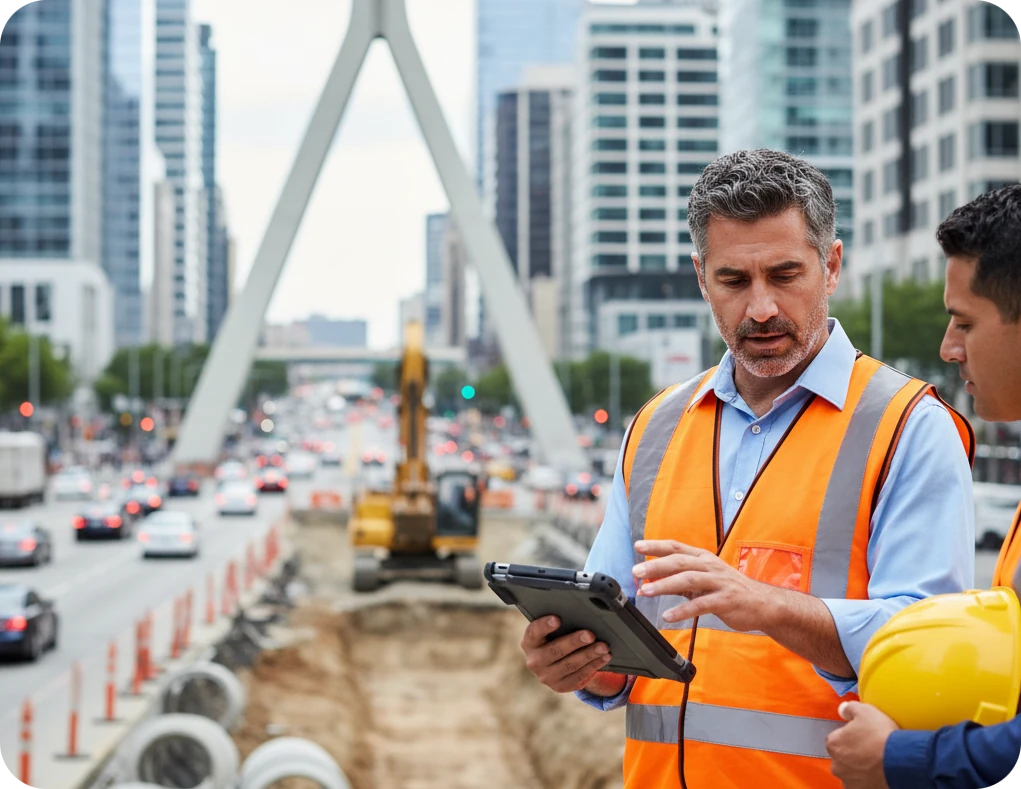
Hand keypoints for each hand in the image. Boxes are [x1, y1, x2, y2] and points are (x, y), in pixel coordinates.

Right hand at [519, 615, 620, 693]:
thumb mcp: (552, 632)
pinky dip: (593, 666)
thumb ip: (560, 625)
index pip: (533, 632)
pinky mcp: (559, 687)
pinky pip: (578, 677)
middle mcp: (534, 661)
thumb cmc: (555, 638)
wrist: (555, 664)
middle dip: (574, 642)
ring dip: (589, 655)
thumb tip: (582, 616)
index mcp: (529, 643)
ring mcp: (546, 677)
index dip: (544, 626)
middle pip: (555, 651)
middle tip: (591, 635)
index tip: (557, 619)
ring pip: (570, 665)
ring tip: (603, 646)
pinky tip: (603, 657)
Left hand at [633, 540, 776, 631]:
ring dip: (665, 585)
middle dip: (656, 565)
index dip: (656, 546)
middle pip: (679, 561)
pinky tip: (668, 615)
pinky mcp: (725, 601)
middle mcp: (710, 566)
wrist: (764, 603)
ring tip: (646, 592)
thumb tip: (651, 578)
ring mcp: (719, 583)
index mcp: (704, 558)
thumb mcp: (704, 580)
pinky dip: (682, 610)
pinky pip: (701, 605)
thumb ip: (680, 579)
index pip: (676, 547)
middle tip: (636, 572)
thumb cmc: (730, 590)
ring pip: (688, 580)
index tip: (637, 546)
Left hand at [825, 702, 896, 788]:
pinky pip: (861, 786)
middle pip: (842, 758)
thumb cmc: (880, 735)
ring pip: (851, 773)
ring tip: (876, 763)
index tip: (861, 736)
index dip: (849, 737)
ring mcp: (848, 781)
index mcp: (833, 744)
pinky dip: (868, 782)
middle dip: (853, 754)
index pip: (836, 739)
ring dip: (860, 769)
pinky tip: (878, 774)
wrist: (900, 760)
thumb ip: (849, 708)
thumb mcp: (865, 711)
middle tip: (870, 750)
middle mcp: (836, 765)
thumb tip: (842, 709)